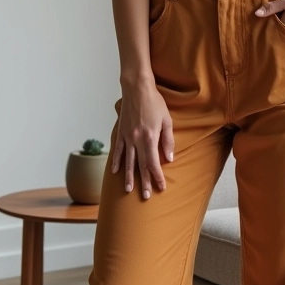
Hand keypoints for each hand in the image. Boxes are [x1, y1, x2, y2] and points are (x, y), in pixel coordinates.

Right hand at [111, 81, 174, 198]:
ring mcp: (127, 137)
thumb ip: (168, 140)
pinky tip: (115, 172)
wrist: (137, 88)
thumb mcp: (167, 120)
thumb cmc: (154, 102)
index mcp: (149, 138)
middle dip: (144, 182)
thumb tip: (169, 158)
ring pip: (127, 161)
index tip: (160, 188)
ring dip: (128, 177)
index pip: (153, 163)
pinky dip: (116, 162)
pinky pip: (117, 150)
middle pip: (140, 166)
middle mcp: (136, 140)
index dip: (157, 176)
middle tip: (145, 196)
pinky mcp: (121, 132)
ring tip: (128, 190)